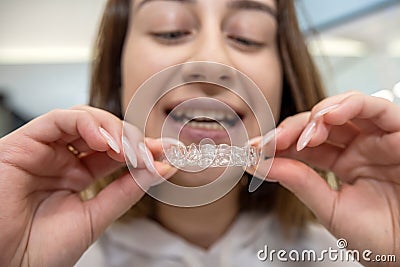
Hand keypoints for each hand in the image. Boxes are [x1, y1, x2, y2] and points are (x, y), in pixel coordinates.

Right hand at [0, 106, 175, 266]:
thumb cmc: (37, 252)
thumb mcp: (94, 218)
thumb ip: (125, 191)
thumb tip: (159, 169)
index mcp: (76, 176)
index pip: (115, 153)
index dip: (142, 149)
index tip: (167, 152)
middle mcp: (62, 159)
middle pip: (104, 132)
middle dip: (132, 138)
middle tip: (152, 152)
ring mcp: (44, 150)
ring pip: (84, 119)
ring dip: (113, 129)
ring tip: (129, 150)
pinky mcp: (24, 143)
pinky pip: (58, 120)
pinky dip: (86, 124)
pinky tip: (105, 141)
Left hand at [249, 92, 399, 265]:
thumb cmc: (381, 239)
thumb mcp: (331, 210)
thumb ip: (300, 182)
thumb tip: (261, 164)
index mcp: (343, 164)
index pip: (305, 144)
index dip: (279, 143)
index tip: (254, 149)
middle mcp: (359, 147)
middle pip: (319, 124)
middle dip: (291, 130)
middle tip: (270, 143)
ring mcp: (378, 139)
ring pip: (344, 108)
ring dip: (316, 116)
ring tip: (299, 136)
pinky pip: (377, 108)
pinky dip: (349, 106)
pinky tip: (325, 118)